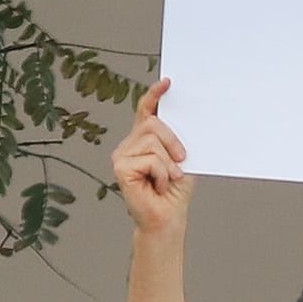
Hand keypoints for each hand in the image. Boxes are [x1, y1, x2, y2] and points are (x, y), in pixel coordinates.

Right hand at [111, 79, 191, 234]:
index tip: (168, 83)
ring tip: (167, 180)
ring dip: (169, 163)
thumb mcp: (181, 159)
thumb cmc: (174, 191)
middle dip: (173, 141)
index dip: (154, 95)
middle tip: (182, 161)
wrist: (167, 218)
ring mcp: (122, 154)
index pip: (146, 110)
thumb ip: (176, 138)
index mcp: (144, 140)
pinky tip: (157, 186)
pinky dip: (161, 174)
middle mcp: (130, 144)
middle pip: (153, 123)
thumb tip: (181, 118)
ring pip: (152, 141)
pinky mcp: (120, 167)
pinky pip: (150, 158)